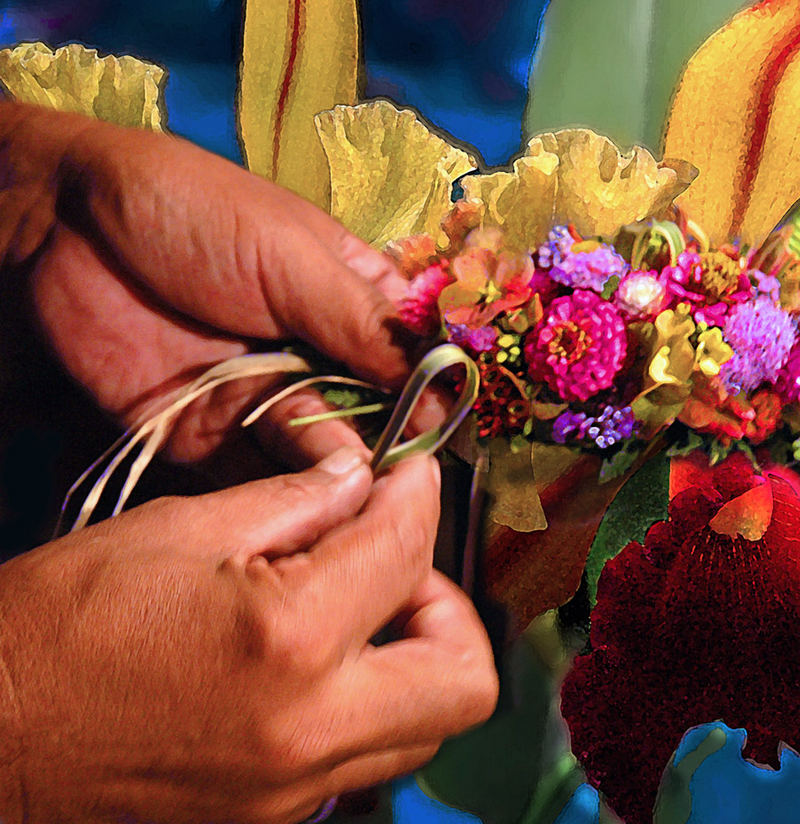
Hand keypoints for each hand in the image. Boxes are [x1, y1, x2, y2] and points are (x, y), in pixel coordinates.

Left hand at [0, 101, 430, 469]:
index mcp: (352, 298)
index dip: (437, 391)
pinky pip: (263, 472)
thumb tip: (446, 389)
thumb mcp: (293, 259)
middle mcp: (321, 355)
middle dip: (394, 440)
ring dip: (344, 465)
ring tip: (361, 478)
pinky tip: (314, 494)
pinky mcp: (216, 434)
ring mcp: (268, 396)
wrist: (62, 231)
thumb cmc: (196, 216)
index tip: (453, 426)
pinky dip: (289, 488)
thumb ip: (365, 327)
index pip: (415, 355)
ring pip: (326, 448)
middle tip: (409, 472)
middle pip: (378, 413)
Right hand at [0, 450, 497, 822]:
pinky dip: (369, 698)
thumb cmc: (61, 624)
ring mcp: (296, 791)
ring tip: (357, 606)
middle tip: (394, 561)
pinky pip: (365, 755)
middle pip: (466, 680)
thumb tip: (363, 479)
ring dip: (418, 655)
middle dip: (448, 604)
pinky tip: (317, 656)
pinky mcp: (275, 816)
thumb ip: (296, 501)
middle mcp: (311, 731)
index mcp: (289, 640)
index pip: (407, 551)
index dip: (417, 495)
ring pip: (426, 727)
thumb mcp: (180, 529)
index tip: (406, 474)